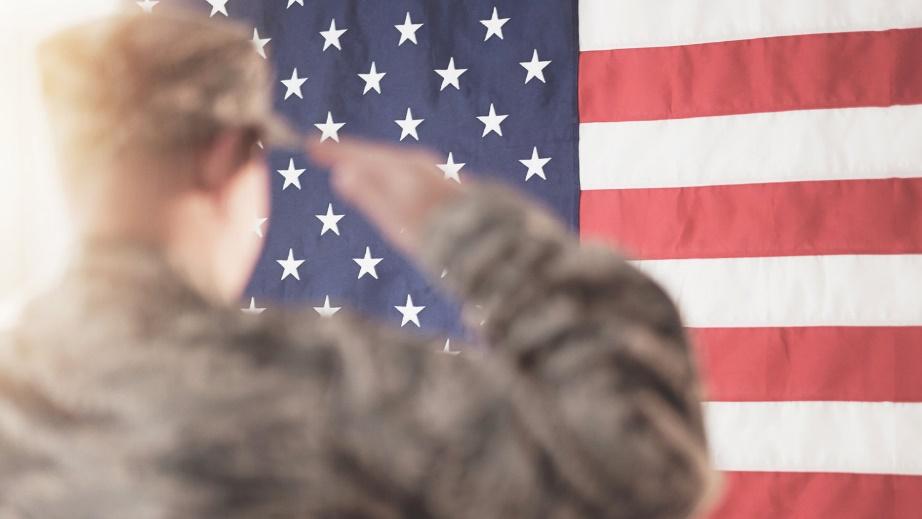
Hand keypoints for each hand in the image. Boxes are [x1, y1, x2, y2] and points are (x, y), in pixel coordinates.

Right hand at [308, 138, 464, 254]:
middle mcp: (421, 164)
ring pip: (394, 161)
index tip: (309, 144)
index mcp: (404, 169)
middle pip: (377, 155)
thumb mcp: (397, 220)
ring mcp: (436, 173)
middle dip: (349, 152)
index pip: (361, 154)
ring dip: (370, 160)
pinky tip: (390, 180)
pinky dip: (391, 171)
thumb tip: (341, 172)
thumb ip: (370, 195)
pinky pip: (408, 170)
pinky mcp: (447, 185)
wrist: (487, 242)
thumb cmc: (437, 236)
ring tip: (350, 163)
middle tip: (320, 150)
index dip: (334, 151)